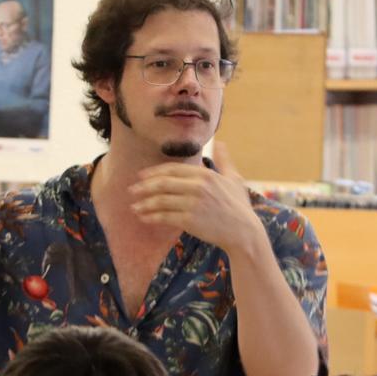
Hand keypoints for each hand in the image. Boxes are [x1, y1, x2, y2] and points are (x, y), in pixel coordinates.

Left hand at [129, 142, 263, 252]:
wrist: (244, 232)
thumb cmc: (239, 206)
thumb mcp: (234, 179)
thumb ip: (224, 160)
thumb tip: (221, 143)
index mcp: (205, 175)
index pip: (172, 170)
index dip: (153, 173)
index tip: (141, 176)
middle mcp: (197, 187)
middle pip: (162, 183)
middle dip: (144, 187)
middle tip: (132, 191)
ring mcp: (192, 204)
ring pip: (160, 201)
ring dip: (144, 204)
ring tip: (135, 207)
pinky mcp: (189, 220)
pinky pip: (164, 217)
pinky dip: (151, 217)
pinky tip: (144, 218)